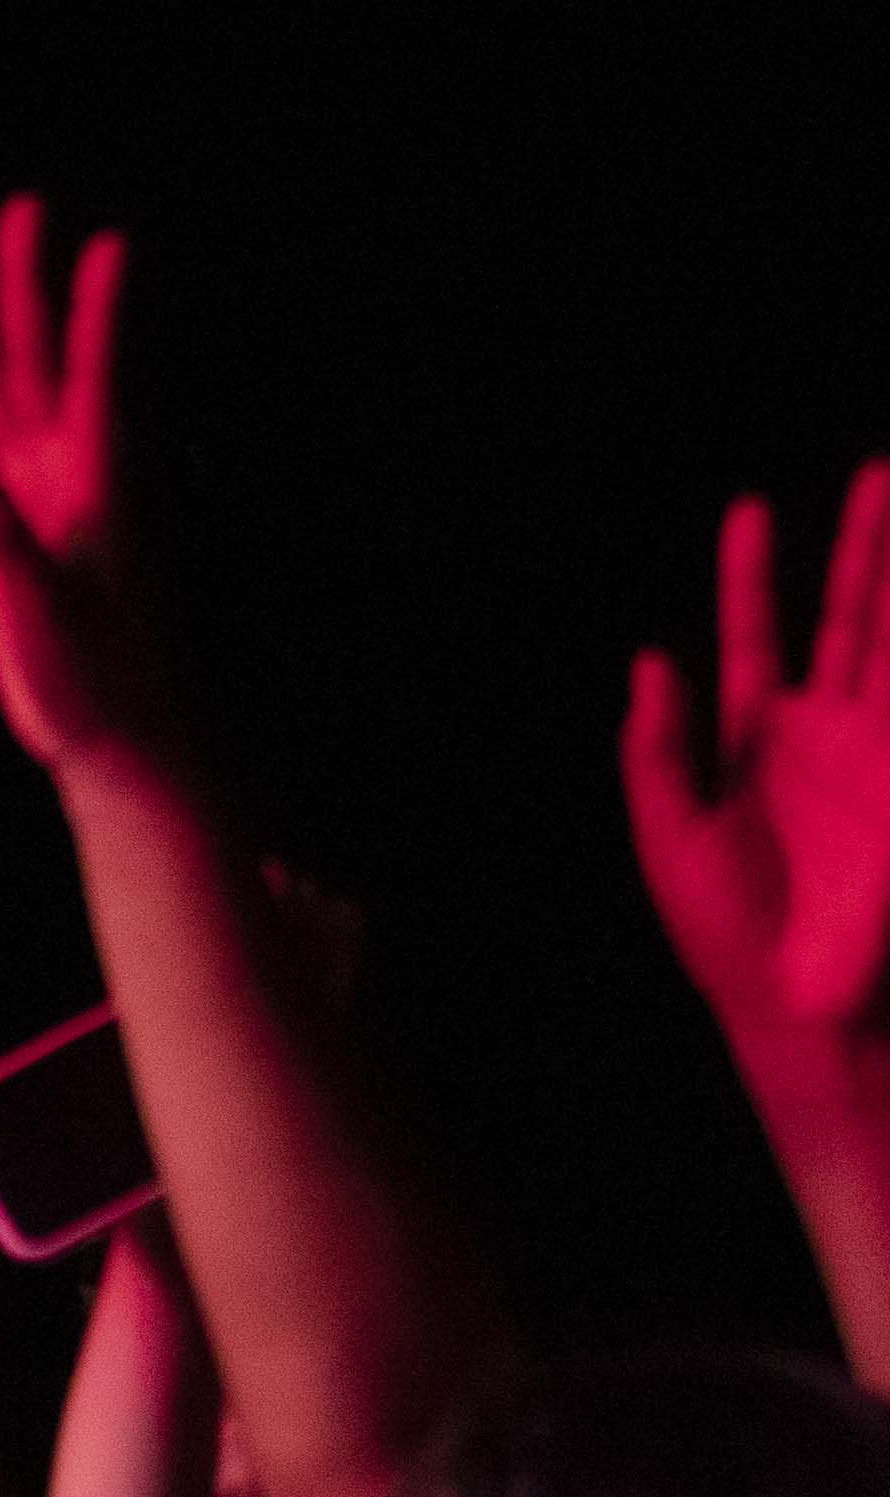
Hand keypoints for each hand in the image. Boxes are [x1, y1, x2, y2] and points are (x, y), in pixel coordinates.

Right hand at [0, 197, 170, 777]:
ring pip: (4, 399)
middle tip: (24, 209)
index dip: (95, 310)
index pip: (90, 376)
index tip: (107, 243)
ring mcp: (35, 506)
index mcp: (91, 486)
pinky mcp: (7, 542)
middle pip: (37, 362)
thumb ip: (1, 535)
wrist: (112, 739)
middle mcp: (65, 481)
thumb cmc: (95, 682)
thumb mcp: (47, 608)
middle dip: (26, 286)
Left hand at [626, 461, 889, 1057]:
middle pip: (852, 617)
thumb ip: (656, 748)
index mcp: (757, 743)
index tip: (749, 510)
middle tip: (880, 471)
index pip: (759, 638)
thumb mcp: (667, 836)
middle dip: (864, 547)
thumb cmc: (725, 935)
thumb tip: (649, 659)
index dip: (752, 578)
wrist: (796, 1004)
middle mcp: (828, 734)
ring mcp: (882, 749)